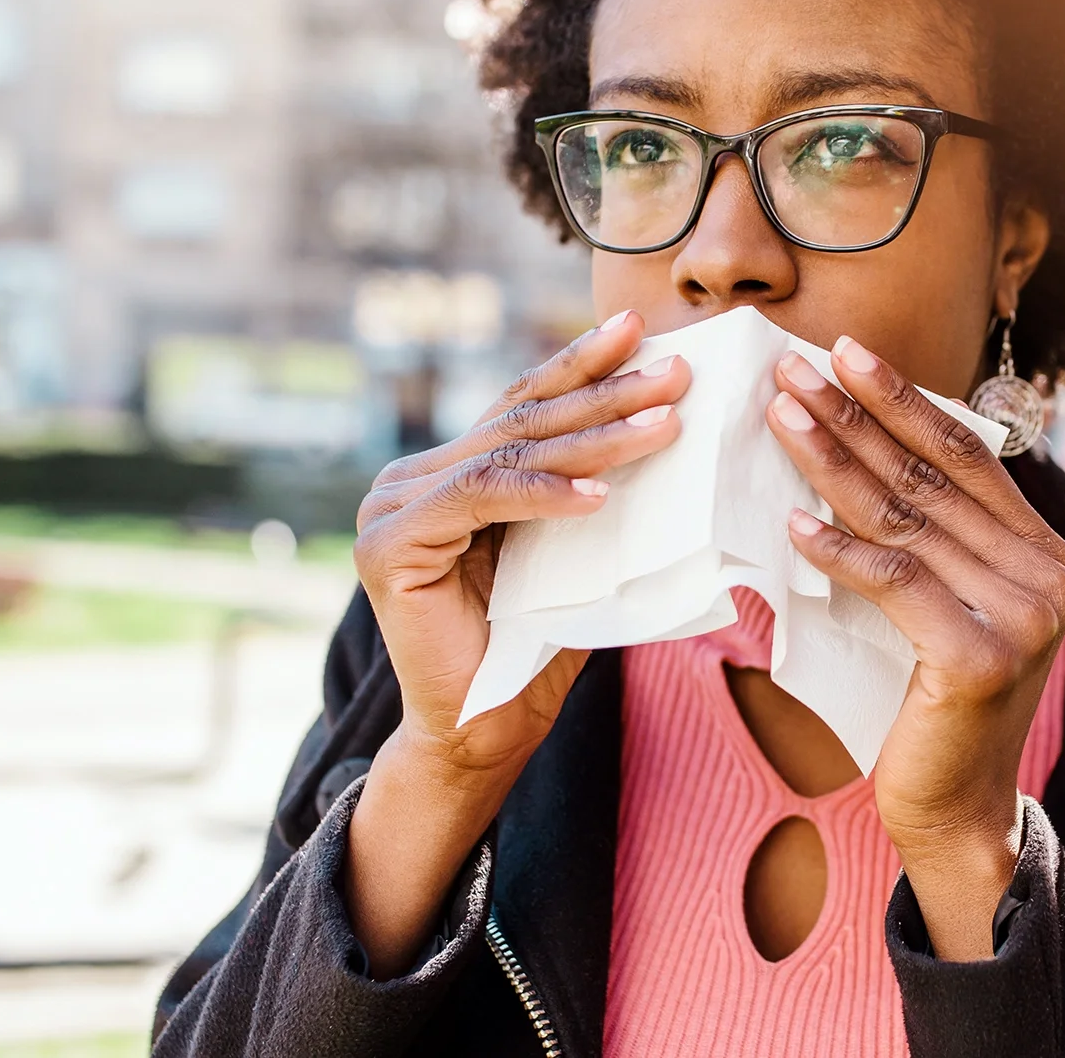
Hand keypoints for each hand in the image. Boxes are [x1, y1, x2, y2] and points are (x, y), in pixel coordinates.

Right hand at [345, 309, 688, 973]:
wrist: (482, 734)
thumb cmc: (535, 648)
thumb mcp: (572, 552)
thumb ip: (588, 493)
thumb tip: (666, 427)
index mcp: (447, 473)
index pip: (523, 405)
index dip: (582, 365)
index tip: (639, 329)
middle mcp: (410, 479)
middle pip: (522, 419)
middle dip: (606, 392)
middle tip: (675, 371)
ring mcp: (392, 507)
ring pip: (510, 452)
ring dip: (596, 436)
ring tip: (665, 424)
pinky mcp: (389, 544)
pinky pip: (482, 498)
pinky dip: (547, 494)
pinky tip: (604, 494)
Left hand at [766, 337, 1064, 959]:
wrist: (955, 808)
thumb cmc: (934, 702)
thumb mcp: (945, 604)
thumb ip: (933, 539)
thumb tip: (862, 449)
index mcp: (1043, 553)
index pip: (967, 455)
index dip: (904, 401)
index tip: (847, 353)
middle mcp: (1047, 576)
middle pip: (932, 477)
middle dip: (858, 416)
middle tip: (796, 369)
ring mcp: (1022, 615)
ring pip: (906, 520)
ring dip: (835, 462)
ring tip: (782, 419)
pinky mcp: (980, 656)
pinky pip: (894, 582)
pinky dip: (837, 549)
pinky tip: (791, 520)